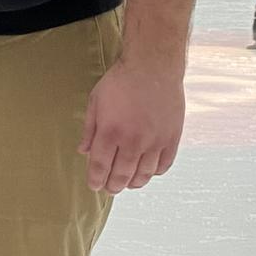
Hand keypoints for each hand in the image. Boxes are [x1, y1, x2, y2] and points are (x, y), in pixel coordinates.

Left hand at [79, 59, 183, 193]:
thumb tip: (83, 151)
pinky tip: (147, 171)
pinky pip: (163, 165)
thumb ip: (89, 129)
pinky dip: (154, 173)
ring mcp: (154, 141)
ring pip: (143, 175)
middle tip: (109, 189)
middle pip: (121, 175)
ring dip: (133, 183)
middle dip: (112, 186)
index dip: (95, 180)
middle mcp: (133, 141)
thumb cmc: (121, 81)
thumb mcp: (96, 101)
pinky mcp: (171, 138)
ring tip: (127, 183)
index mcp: (110, 132)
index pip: (100, 166)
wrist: (152, 66)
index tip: (94, 186)